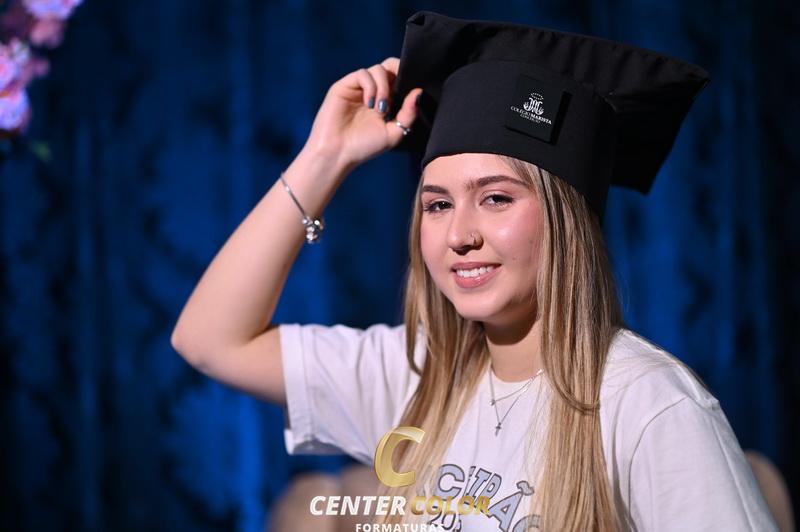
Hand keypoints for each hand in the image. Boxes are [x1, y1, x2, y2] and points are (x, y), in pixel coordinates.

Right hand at [303, 57, 422, 173]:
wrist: (338, 153)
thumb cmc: (364, 147)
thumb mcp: (394, 133)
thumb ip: (408, 113)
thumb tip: (418, 92)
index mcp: (386, 101)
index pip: (400, 79)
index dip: (408, 79)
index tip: (412, 91)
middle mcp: (373, 92)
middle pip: (390, 66)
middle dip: (398, 71)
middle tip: (400, 88)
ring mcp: (359, 88)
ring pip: (378, 69)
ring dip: (384, 87)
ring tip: (380, 109)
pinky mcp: (345, 85)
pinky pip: (363, 74)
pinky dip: (370, 87)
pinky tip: (369, 104)